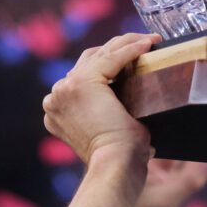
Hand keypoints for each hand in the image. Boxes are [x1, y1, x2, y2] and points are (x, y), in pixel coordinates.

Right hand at [42, 33, 160, 164]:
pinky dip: (132, 48)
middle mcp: (56, 97)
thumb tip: (134, 109)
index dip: (108, 64)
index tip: (134, 59)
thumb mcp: (110, 131)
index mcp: (58, 111)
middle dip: (117, 49)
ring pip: (99, 54)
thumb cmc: (121, 157)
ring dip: (126, 44)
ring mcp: (65, 88)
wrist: (116, 165)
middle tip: (144, 45)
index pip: (82, 76)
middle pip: (88, 61)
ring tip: (150, 41)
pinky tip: (150, 43)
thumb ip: (110, 114)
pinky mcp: (83, 83)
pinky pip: (112, 57)